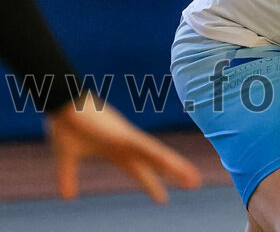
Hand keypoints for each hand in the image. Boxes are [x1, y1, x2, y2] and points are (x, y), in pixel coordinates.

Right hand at [46, 91, 201, 202]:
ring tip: (193, 179)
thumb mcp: (67, 158)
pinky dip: (158, 155)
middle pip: (156, 163)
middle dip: (174, 174)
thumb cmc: (67, 125)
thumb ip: (69, 177)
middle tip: (194, 184)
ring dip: (175, 167)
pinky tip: (171, 164)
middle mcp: (127, 145)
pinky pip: (145, 147)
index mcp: (116, 151)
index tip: (163, 197)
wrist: (62, 105)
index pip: (139, 171)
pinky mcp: (123, 134)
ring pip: (157, 156)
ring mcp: (128, 139)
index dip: (151, 184)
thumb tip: (67, 197)